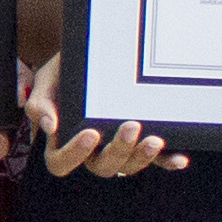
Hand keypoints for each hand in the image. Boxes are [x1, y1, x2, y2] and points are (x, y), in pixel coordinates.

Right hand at [29, 74, 187, 181]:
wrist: (94, 53)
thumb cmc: (67, 67)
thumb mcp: (48, 78)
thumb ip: (40, 101)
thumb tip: (51, 127)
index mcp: (63, 139)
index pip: (60, 162)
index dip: (75, 154)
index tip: (91, 133)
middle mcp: (91, 150)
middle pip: (101, 167)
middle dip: (118, 151)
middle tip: (130, 127)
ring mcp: (118, 148)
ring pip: (128, 167)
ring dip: (143, 158)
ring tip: (155, 140)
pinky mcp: (141, 142)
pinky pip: (155, 160)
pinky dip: (167, 161)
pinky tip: (180, 158)